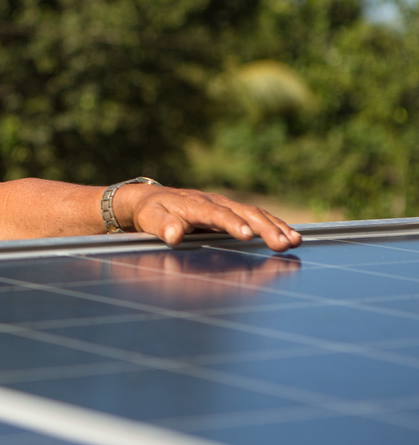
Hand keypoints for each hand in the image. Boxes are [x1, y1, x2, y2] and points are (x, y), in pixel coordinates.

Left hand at [116, 185, 302, 252]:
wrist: (151, 200)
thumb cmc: (152, 212)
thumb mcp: (150, 219)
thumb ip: (162, 226)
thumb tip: (173, 235)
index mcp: (193, 205)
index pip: (215, 214)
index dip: (230, 224)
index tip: (246, 235)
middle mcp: (214, 202)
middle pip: (243, 212)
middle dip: (264, 228)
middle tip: (282, 244)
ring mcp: (225, 205)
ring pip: (255, 213)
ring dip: (276, 227)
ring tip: (295, 242)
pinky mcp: (232, 211)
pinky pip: (257, 216)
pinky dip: (275, 226)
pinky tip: (292, 237)